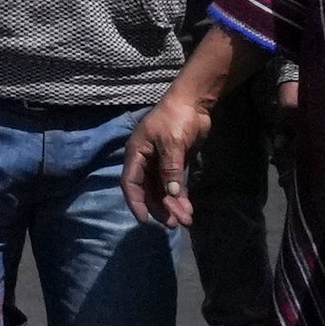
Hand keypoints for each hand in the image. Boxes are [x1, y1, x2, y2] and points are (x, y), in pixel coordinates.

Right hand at [122, 79, 212, 228]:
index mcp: (137, 153)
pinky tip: (188, 208)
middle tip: (174, 224)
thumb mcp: (172, 143)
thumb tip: (171, 194)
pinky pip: (174, 184)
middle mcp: (145, 160)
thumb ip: (170, 169)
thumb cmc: (176, 118)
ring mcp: (160, 162)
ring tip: (186, 220)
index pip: (130, 182)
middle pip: (148, 190)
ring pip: (162, 190)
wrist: (194, 101)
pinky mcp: (175, 162)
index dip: (136, 202)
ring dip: (172, 205)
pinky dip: (180, 196)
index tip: (144, 220)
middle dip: (160, 208)